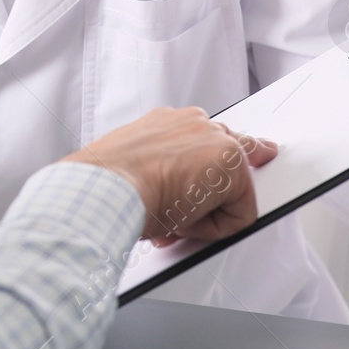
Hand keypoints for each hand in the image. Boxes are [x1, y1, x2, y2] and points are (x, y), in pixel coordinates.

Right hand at [64, 107, 276, 244]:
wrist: (106, 189)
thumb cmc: (109, 182)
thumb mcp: (134, 168)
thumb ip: (159, 170)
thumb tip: (167, 195)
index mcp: (167, 121)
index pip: (206, 135)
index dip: (215, 159)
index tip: (241, 154)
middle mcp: (194, 122)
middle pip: (234, 150)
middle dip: (223, 183)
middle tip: (225, 190)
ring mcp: (216, 139)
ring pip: (234, 185)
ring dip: (212, 209)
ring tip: (176, 220)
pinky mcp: (232, 166)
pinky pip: (240, 210)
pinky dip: (218, 227)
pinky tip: (186, 224)